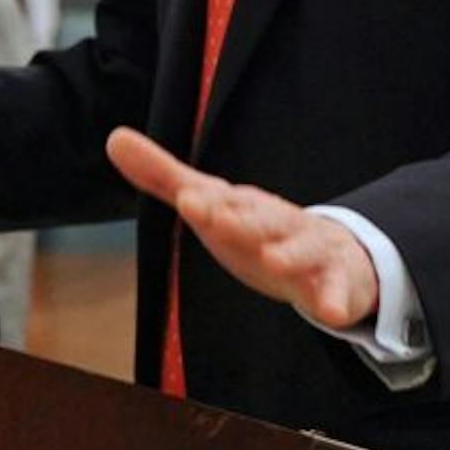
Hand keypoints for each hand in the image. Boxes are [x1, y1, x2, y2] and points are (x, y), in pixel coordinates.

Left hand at [105, 127, 378, 328]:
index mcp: (245, 205)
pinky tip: (330, 312)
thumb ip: (164, 177)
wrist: (334, 253)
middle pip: (261, 220)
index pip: (224, 201)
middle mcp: (278, 222)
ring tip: (273, 259)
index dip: (206, 203)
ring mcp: (309, 250)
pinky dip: (334, 300)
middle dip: (243, 220)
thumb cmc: (259, 230)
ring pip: (301, 249)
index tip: (187, 199)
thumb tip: (113, 137)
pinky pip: (336, 291)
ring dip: (289, 254)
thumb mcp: (212, 205)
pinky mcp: (334, 281)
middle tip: (219, 219)